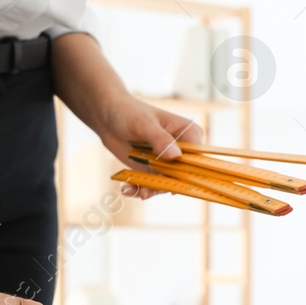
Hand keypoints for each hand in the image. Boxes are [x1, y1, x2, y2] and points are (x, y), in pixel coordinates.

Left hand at [50, 31, 202, 198]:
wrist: (107, 118)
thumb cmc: (129, 113)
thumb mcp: (144, 124)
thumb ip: (160, 139)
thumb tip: (176, 156)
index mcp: (189, 134)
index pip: (198, 157)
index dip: (191, 172)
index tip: (175, 183)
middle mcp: (183, 150)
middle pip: (184, 175)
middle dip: (166, 185)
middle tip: (147, 191)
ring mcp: (168, 162)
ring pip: (167, 184)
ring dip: (150, 190)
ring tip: (133, 190)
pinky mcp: (154, 170)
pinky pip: (151, 185)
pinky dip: (139, 189)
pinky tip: (127, 188)